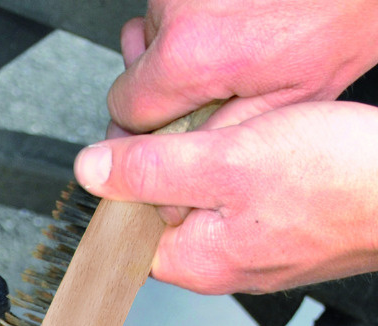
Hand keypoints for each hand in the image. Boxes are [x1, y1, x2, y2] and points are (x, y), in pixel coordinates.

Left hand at [73, 101, 377, 293]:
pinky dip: (251, 160)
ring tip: (245, 131)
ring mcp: (258, 249)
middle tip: (198, 127)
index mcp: (195, 262)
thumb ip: (152, 169)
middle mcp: (223, 265)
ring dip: (215, 154)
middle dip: (172, 160)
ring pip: (211, 194)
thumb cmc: (341, 180)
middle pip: (167, 209)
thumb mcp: (227, 160)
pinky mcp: (290, 228)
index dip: (123, 181)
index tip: (134, 144)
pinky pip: (250, 190)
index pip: (125, 231)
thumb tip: (91, 172)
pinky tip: (273, 139)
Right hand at [108, 0, 377, 133]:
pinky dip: (200, 15)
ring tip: (236, 41)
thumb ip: (219, 135)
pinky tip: (237, 17)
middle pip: (136, 67)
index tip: (169, 125)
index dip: (148, 123)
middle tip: (218, 80)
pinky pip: (177, 3)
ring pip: (156, 32)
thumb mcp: (290, 101)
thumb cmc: (342, 18)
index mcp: (190, 56)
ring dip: (186, 43)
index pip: (125, 108)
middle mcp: (176, 12)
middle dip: (169, 80)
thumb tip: (178, 167)